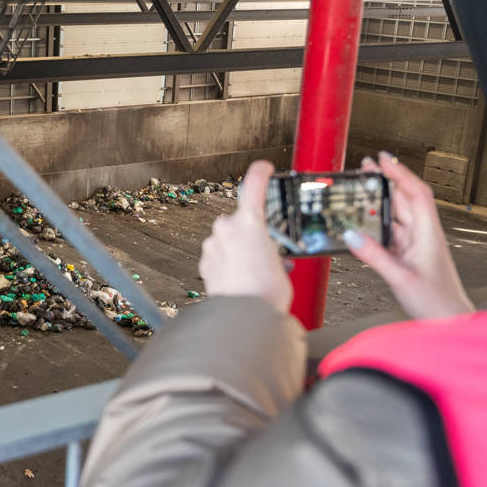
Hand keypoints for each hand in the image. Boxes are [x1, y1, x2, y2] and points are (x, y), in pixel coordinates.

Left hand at [199, 160, 292, 313]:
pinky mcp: (205, 262)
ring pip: (229, 239)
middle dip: (253, 233)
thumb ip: (271, 250)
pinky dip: (229, 263)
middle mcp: (226, 228)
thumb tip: (267, 256)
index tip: (263, 168)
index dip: (260, 173)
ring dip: (240, 250)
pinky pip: (219, 255)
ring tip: (255, 272)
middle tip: (267, 252)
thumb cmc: (264, 293)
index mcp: (249, 222)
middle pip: (241, 221)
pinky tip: (241, 278)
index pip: (254, 185)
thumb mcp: (281, 264)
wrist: (243, 317)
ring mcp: (213, 245)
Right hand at [344, 152, 473, 319]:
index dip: (400, 173)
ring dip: (382, 198)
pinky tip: (365, 220)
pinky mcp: (409, 254)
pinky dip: (378, 221)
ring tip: (363, 186)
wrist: (449, 321)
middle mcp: (423, 235)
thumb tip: (351, 236)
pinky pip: (392, 231)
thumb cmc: (436, 302)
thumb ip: (374, 256)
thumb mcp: (401, 278)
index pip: (416, 193)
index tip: (383, 159)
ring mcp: (416, 244)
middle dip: (387, 179)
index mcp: (428, 234)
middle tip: (366, 166)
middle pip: (405, 198)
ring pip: (398, 213)